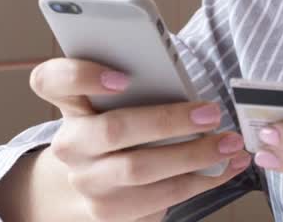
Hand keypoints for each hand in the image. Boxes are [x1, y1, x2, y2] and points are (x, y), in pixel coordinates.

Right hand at [29, 57, 251, 220]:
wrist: (87, 183)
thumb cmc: (113, 127)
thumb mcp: (113, 102)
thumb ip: (136, 86)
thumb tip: (183, 82)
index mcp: (69, 105)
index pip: (52, 81)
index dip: (82, 75)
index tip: (122, 77)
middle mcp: (71, 145)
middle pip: (114, 129)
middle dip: (169, 121)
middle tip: (211, 113)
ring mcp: (88, 183)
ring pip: (140, 171)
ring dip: (194, 158)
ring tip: (230, 144)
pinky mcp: (110, 214)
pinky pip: (160, 199)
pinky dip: (201, 182)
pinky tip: (225, 167)